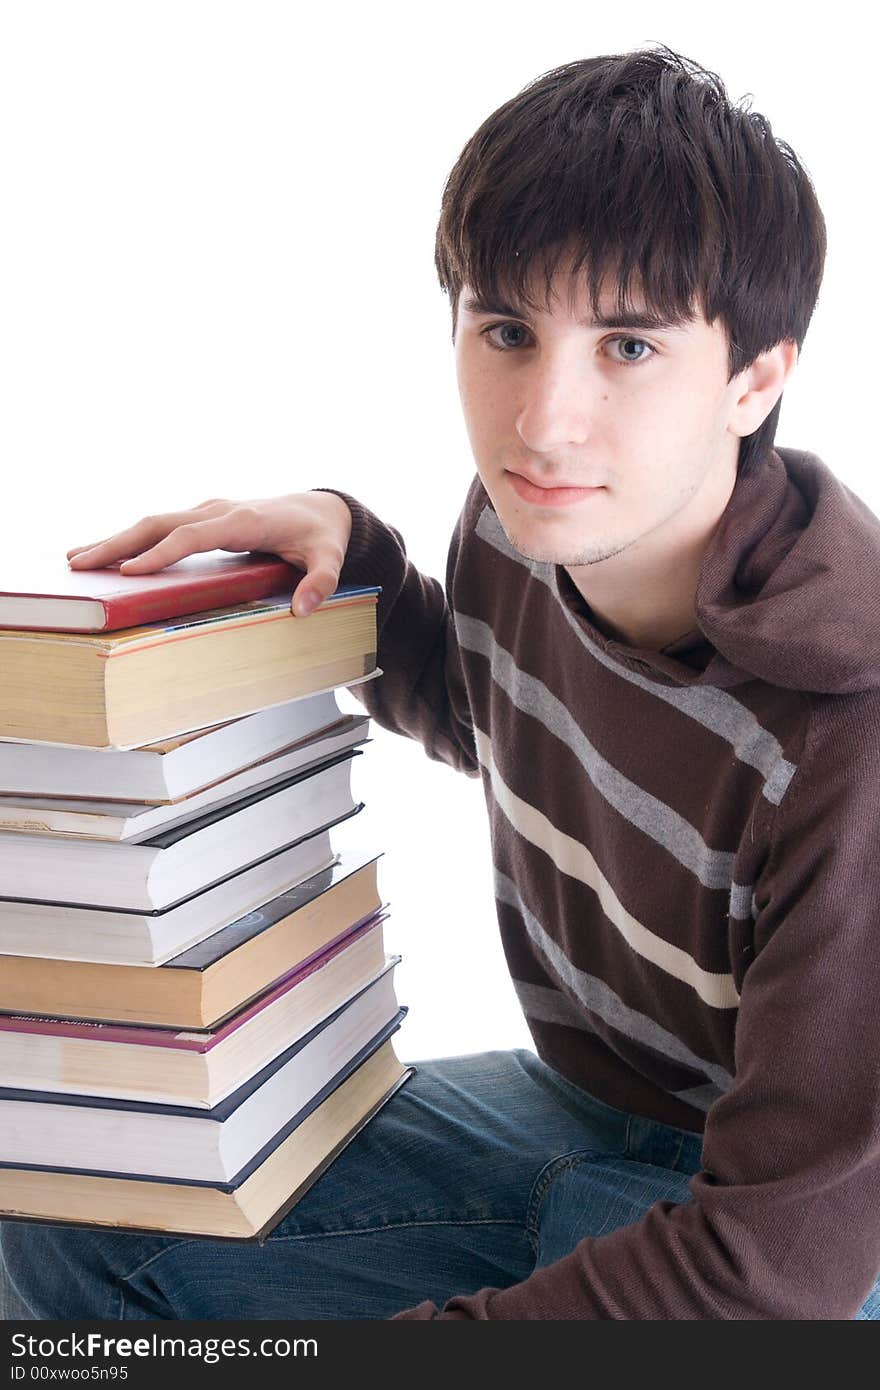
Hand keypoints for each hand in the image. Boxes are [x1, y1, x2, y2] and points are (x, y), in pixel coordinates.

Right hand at [66, 493, 353, 617]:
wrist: (323, 508)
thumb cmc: (322, 535)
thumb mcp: (330, 558)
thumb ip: (321, 582)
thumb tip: (303, 609)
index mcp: (242, 520)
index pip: (192, 535)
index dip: (160, 553)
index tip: (128, 572)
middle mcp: (218, 510)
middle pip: (159, 523)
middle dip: (118, 544)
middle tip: (80, 565)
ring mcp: (207, 511)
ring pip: (153, 522)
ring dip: (114, 540)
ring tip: (75, 560)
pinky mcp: (202, 518)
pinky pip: (160, 528)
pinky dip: (130, 540)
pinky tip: (104, 554)